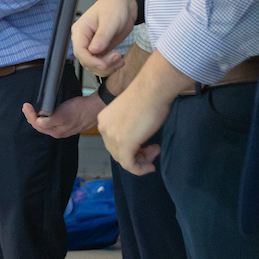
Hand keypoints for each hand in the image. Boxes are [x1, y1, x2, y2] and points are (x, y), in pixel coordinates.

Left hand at [22, 94, 104, 138]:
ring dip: (36, 117)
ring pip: (45, 125)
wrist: (94, 108)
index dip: (29, 115)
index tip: (26, 106)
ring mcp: (62, 129)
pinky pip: (51, 122)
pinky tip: (42, 113)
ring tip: (30, 109)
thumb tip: (38, 122)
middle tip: (26, 106)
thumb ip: (49, 121)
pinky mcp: (66, 124)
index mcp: (56, 131)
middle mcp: (58, 132)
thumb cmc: (80, 110)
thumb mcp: (62, 115)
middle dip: (30, 116)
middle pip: (39, 126)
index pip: (37, 125)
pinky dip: (44, 117)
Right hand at [72, 0, 136, 76]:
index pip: (80, 51)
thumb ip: (102, 36)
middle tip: (117, 58)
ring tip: (120, 60)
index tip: (104, 64)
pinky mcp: (100, 49)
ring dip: (107, 67)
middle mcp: (83, 39)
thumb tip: (93, 50)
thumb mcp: (110, 21)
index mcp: (81, 30)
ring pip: (94, 64)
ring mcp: (92, 45)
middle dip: (101, 64)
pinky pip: (101, 62)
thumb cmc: (115, 6)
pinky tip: (120, 61)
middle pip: (86, 61)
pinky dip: (111, 65)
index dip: (91, 61)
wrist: (126, 5)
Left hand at [97, 50, 194, 174]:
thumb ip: (128, 126)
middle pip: (117, 151)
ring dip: (141, 160)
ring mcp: (112, 136)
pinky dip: (140, 169)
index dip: (130, 147)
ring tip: (155, 150)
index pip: (113, 142)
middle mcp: (103, 128)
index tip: (148, 144)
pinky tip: (151, 167)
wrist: (152, 88)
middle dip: (136, 154)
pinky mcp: (124, 144)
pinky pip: (129, 165)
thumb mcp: (131, 113)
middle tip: (154, 148)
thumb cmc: (147, 96)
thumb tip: (136, 141)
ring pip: (123, 160)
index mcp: (103, 119)